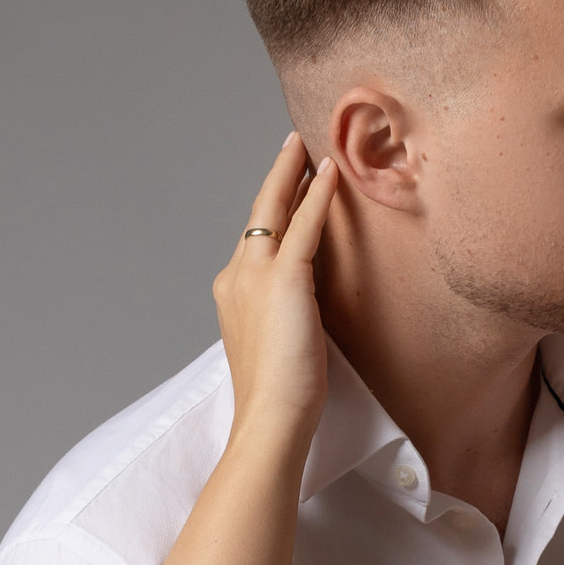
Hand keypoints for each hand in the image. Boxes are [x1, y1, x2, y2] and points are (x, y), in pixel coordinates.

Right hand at [213, 131, 339, 444]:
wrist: (270, 417)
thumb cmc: (278, 397)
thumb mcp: (277, 344)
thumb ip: (285, 315)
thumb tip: (306, 305)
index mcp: (232, 293)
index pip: (254, 240)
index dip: (269, 211)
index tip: (283, 187)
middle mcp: (237, 277)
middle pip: (258, 215)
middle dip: (277, 178)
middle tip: (293, 147)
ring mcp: (256, 275)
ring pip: (274, 210)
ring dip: (293, 175)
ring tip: (309, 148)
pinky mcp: (285, 280)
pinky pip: (304, 226)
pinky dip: (317, 196)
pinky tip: (330, 172)